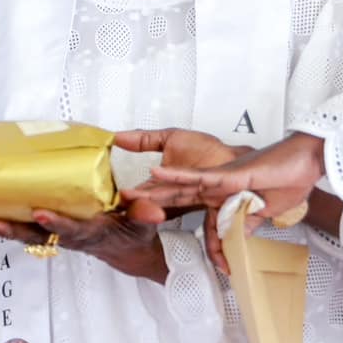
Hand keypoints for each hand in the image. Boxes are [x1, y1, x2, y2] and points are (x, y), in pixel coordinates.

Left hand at [0, 209, 166, 283]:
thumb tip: (153, 211)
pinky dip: (8, 222)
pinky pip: (27, 228)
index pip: (73, 229)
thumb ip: (146, 216)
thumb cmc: (132, 233)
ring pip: (28, 234)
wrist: (126, 250)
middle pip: (39, 236)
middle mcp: (71, 236)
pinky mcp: (51, 230)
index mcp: (92, 233)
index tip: (41, 214)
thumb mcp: (144, 226)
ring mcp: (59, 235)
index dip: (57, 223)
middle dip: (14, 231)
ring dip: (5, 229)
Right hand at [113, 128, 239, 224]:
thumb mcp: (169, 138)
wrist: (232, 157)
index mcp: (161, 183)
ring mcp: (185, 201)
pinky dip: (168, 199)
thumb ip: (144, 139)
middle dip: (130, 204)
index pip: (137, 193)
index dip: (124, 195)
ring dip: (144, 205)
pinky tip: (157, 185)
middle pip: (145, 204)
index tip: (110, 195)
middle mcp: (170, 196)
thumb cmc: (206, 151)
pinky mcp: (200, 199)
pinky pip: (182, 203)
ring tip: (129, 200)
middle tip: (116, 201)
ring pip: (160, 207)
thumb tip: (117, 136)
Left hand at [128, 132, 326, 271]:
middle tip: (124, 206)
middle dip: (151, 202)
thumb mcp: (261, 213)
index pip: (190, 206)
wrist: (307, 164)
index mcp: (222, 194)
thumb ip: (243, 225)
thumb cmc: (288, 180)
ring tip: (130, 194)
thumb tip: (232, 245)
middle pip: (177, 194)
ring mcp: (221, 178)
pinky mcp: (229, 174)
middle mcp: (216, 185)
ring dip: (155, 190)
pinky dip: (177, 175)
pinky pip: (199, 176)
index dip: (166, 210)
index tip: (144, 218)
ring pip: (180, 185)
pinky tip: (156, 172)